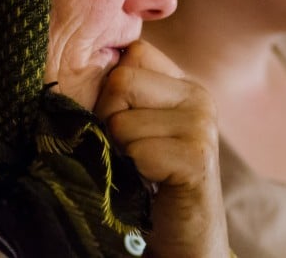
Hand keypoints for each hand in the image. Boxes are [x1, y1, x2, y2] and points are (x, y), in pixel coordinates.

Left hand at [95, 40, 228, 256]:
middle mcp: (198, 96)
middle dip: (110, 118)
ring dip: (121, 150)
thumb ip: (126, 93)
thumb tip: (82, 55)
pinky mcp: (197, 157)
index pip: (133, 53)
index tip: (125, 119)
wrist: (186, 234)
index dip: (113, 87)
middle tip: (130, 149)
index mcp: (185, 83)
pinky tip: (153, 181)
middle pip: (121, 81)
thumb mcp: (140, 126)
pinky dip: (134, 171)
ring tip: (142, 167)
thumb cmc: (151, 178)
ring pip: (122, 120)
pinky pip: (137, 151)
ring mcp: (202, 124)